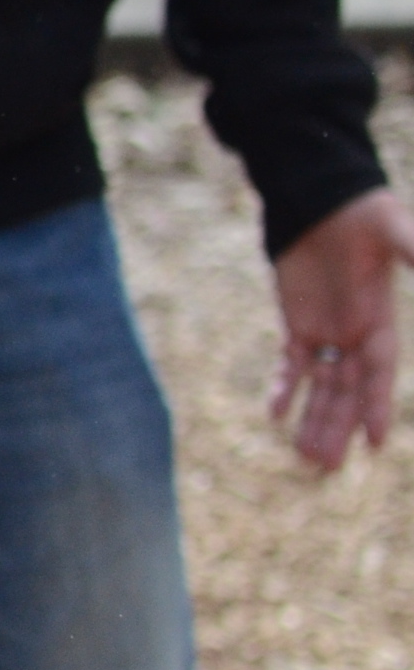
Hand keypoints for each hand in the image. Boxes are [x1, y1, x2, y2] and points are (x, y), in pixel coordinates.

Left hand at [272, 187, 412, 472]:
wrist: (326, 201)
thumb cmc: (365, 215)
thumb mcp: (395, 232)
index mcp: (381, 321)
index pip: (379, 374)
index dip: (375, 406)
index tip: (374, 443)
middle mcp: (356, 334)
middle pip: (346, 391)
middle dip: (338, 428)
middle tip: (327, 468)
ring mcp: (326, 331)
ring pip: (321, 386)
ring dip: (313, 420)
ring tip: (307, 459)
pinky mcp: (298, 323)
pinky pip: (292, 364)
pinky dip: (284, 388)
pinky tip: (275, 414)